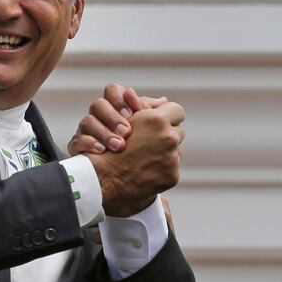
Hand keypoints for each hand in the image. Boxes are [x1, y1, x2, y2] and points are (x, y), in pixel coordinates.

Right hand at [68, 83, 166, 154]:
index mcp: (114, 109)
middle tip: (127, 132)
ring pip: (87, 121)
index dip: (122, 99)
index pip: (113, 91)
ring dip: (104, 133)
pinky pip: (77, 141)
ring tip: (119, 146)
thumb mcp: (146, 131)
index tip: (133, 113)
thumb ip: (152, 114)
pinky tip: (102, 151)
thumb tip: (164, 102)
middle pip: (99, 104)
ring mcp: (85, 132)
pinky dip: (90, 144)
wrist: (116, 180)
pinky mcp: (77, 147)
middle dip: (114, 118)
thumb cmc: (135, 151)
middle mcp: (98, 118)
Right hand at [87, 102, 184, 216]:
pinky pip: (173, 167)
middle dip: (167, 134)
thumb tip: (163, 100)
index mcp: (157, 120)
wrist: (102, 181)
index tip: (160, 122)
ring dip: (166, 151)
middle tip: (151, 141)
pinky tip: (147, 170)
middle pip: (179, 131)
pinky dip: (162, 168)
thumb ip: (144, 107)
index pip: (176, 110)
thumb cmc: (108, 147)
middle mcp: (168, 138)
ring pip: (177, 150)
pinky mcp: (172, 176)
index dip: (167, 115)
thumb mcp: (124, 120)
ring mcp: (172, 159)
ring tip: (146, 157)